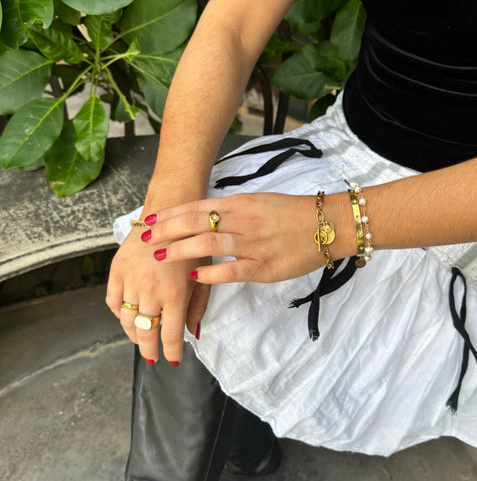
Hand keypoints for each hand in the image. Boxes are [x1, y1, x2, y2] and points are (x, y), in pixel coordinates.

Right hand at [105, 225, 210, 363]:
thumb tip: (192, 333)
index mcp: (175, 293)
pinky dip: (119, 313)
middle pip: (145, 332)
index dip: (171, 352)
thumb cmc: (192, 244)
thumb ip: (198, 306)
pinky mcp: (117, 270)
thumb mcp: (202, 274)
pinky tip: (128, 316)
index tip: (173, 360)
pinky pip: (113, 301)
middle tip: (152, 359)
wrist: (169, 212)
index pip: (170, 335)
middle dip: (149, 350)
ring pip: (126, 320)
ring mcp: (131, 280)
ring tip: (141, 339)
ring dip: (133, 334)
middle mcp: (150, 290)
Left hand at [138, 192, 344, 283]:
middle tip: (144, 237)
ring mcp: (253, 243)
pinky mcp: (265, 266)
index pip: (197, 206)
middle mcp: (243, 220)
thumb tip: (204, 218)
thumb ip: (232, 211)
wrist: (328, 224)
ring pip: (209, 243)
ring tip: (160, 256)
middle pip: (196, 222)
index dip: (170, 214)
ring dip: (180, 249)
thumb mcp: (259, 203)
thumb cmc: (293, 214)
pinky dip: (211, 273)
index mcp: (240, 203)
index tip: (149, 219)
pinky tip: (194, 276)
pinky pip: (233, 270)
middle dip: (166, 230)